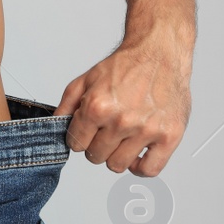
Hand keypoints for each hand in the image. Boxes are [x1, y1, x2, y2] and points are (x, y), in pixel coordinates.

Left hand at [55, 39, 190, 176]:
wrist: (159, 53)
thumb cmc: (126, 66)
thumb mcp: (86, 79)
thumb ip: (66, 105)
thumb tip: (55, 126)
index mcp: (98, 106)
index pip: (76, 144)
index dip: (80, 137)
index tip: (88, 131)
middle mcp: (122, 120)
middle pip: (95, 156)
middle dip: (96, 145)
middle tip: (107, 130)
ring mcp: (146, 130)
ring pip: (117, 165)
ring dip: (116, 155)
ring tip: (122, 138)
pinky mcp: (169, 136)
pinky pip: (149, 170)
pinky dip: (140, 167)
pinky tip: (137, 153)